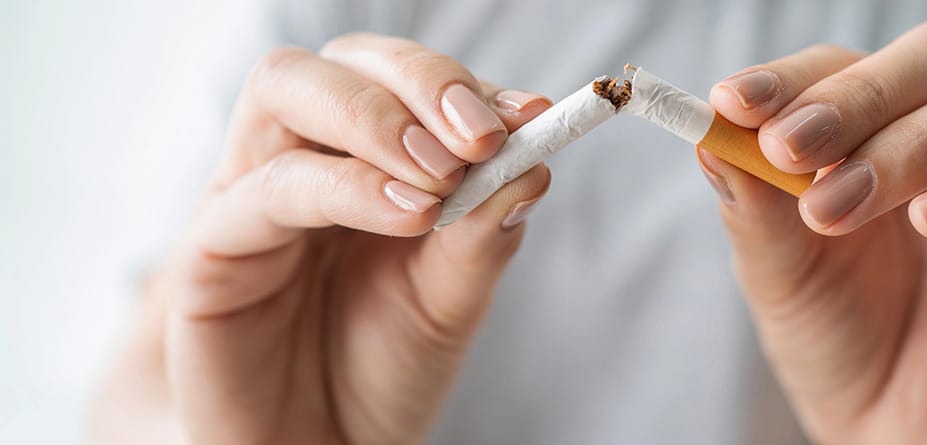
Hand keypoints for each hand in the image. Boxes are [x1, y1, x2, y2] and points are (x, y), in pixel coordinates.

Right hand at [91, 33, 551, 443]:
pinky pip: (266, 189)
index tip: (528, 111)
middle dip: (420, 80)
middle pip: (342, 62)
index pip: (404, 79)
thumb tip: (534, 159)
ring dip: (378, 117)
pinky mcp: (212, 250)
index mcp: (365, 159)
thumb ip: (483, 229)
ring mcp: (252, 196)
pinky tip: (410, 213)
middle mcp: (304, 160)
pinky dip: (346, 187)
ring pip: (286, 89)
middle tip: (482, 134)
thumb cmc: (384, 370)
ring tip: (444, 175)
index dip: (463, 84)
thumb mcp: (453, 298)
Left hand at [703, 21, 926, 442]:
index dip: (793, 78)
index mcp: (878, 130)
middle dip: (858, 95)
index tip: (735, 103)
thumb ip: (752, 204)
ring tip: (838, 206)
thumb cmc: (835, 336)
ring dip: (911, 147)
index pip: (845, 67)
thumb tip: (709, 134)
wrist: (891, 430)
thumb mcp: (777, 274)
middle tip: (789, 147)